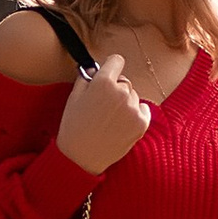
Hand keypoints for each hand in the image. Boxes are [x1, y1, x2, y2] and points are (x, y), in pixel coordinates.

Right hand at [57, 52, 152, 173]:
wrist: (81, 157)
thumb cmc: (74, 127)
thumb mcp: (74, 97)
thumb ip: (86, 78)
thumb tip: (96, 69)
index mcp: (103, 82)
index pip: (117, 61)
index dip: (111, 67)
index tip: (108, 74)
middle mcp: (122, 92)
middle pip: (124, 81)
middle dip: (115, 89)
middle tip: (103, 105)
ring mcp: (133, 108)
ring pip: (133, 96)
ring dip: (125, 103)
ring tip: (110, 119)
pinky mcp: (142, 123)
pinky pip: (144, 109)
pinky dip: (136, 113)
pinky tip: (122, 123)